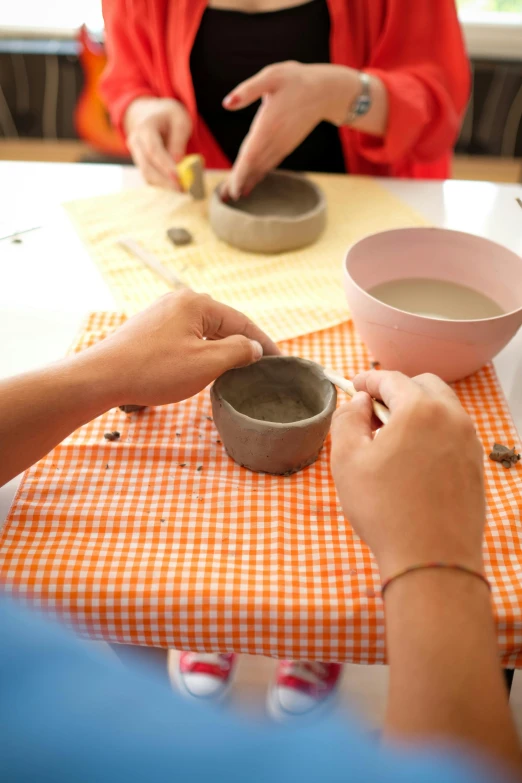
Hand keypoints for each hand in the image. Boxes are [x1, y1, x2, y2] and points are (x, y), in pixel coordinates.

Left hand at [83, 289, 279, 408]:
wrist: (101, 377)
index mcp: (196, 303)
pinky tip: (204, 369)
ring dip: (221, 351)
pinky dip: (201, 352)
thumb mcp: (206, 363)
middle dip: (242, 346)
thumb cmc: (153, 370)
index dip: (264, 343)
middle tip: (261, 369)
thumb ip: (237, 351)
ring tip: (236, 371)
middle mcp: (178, 301)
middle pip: (223, 324)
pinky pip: (186, 338)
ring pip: (204, 332)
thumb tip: (253, 348)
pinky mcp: (149, 330)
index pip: (242, 322)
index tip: (281, 362)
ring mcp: (161, 314)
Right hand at [124, 97, 191, 188]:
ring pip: (146, 175)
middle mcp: (136, 141)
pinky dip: (162, 184)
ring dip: (163, 185)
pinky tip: (175, 188)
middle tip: (181, 190)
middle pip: (147, 167)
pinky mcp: (140, 163)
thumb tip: (177, 164)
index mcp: (145, 127)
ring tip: (181, 190)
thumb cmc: (168, 115)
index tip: (178, 177)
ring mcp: (135, 154)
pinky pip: (150, 176)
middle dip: (164, 181)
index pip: (153, 150)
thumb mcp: (180, 120)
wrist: (150, 113)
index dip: (165, 165)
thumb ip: (178, 141)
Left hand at [221, 62, 357, 199]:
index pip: (251, 155)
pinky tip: (250, 184)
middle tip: (224, 198)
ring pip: (261, 168)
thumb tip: (226, 103)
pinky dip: (258, 175)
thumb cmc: (296, 80)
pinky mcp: (285, 146)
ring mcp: (281, 145)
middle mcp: (275, 140)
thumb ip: (248, 90)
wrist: (325, 91)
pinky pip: (269, 164)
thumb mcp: (272, 76)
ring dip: (247, 182)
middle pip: (253, 167)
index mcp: (268, 125)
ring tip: (232, 196)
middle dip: (239, 183)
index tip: (232, 190)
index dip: (241, 174)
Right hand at [330, 371, 485, 580]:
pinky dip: (432, 433)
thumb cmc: (385, 510)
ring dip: (416, 412)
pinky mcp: (476, 465)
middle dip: (397, 391)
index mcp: (420, 409)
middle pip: (424, 386)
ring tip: (390, 441)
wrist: (432, 560)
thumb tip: (360, 403)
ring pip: (442, 409)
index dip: (368, 380)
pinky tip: (411, 460)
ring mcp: (469, 442)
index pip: (392, 379)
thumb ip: (348, 419)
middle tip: (372, 414)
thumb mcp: (347, 460)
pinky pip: (452, 434)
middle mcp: (452, 418)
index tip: (354, 387)